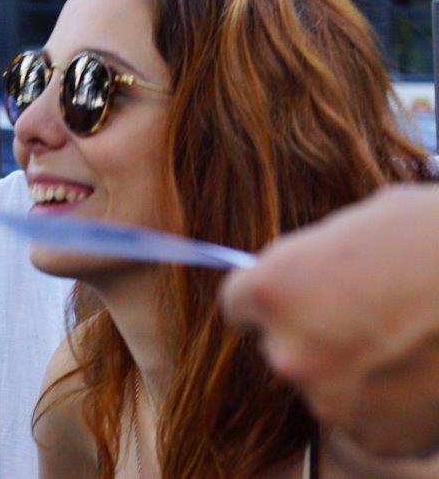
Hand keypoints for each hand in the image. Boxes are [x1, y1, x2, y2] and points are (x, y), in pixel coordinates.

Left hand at [220, 185, 438, 457]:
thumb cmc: (436, 234)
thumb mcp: (361, 221)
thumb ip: (315, 257)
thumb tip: (304, 271)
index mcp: (274, 290)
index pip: (237, 305)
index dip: (267, 300)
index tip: (291, 299)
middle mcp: (289, 351)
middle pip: (277, 347)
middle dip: (310, 334)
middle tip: (364, 314)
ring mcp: (332, 400)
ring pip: (322, 384)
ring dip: (349, 369)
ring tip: (403, 340)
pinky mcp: (374, 435)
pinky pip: (362, 417)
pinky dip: (385, 401)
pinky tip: (419, 368)